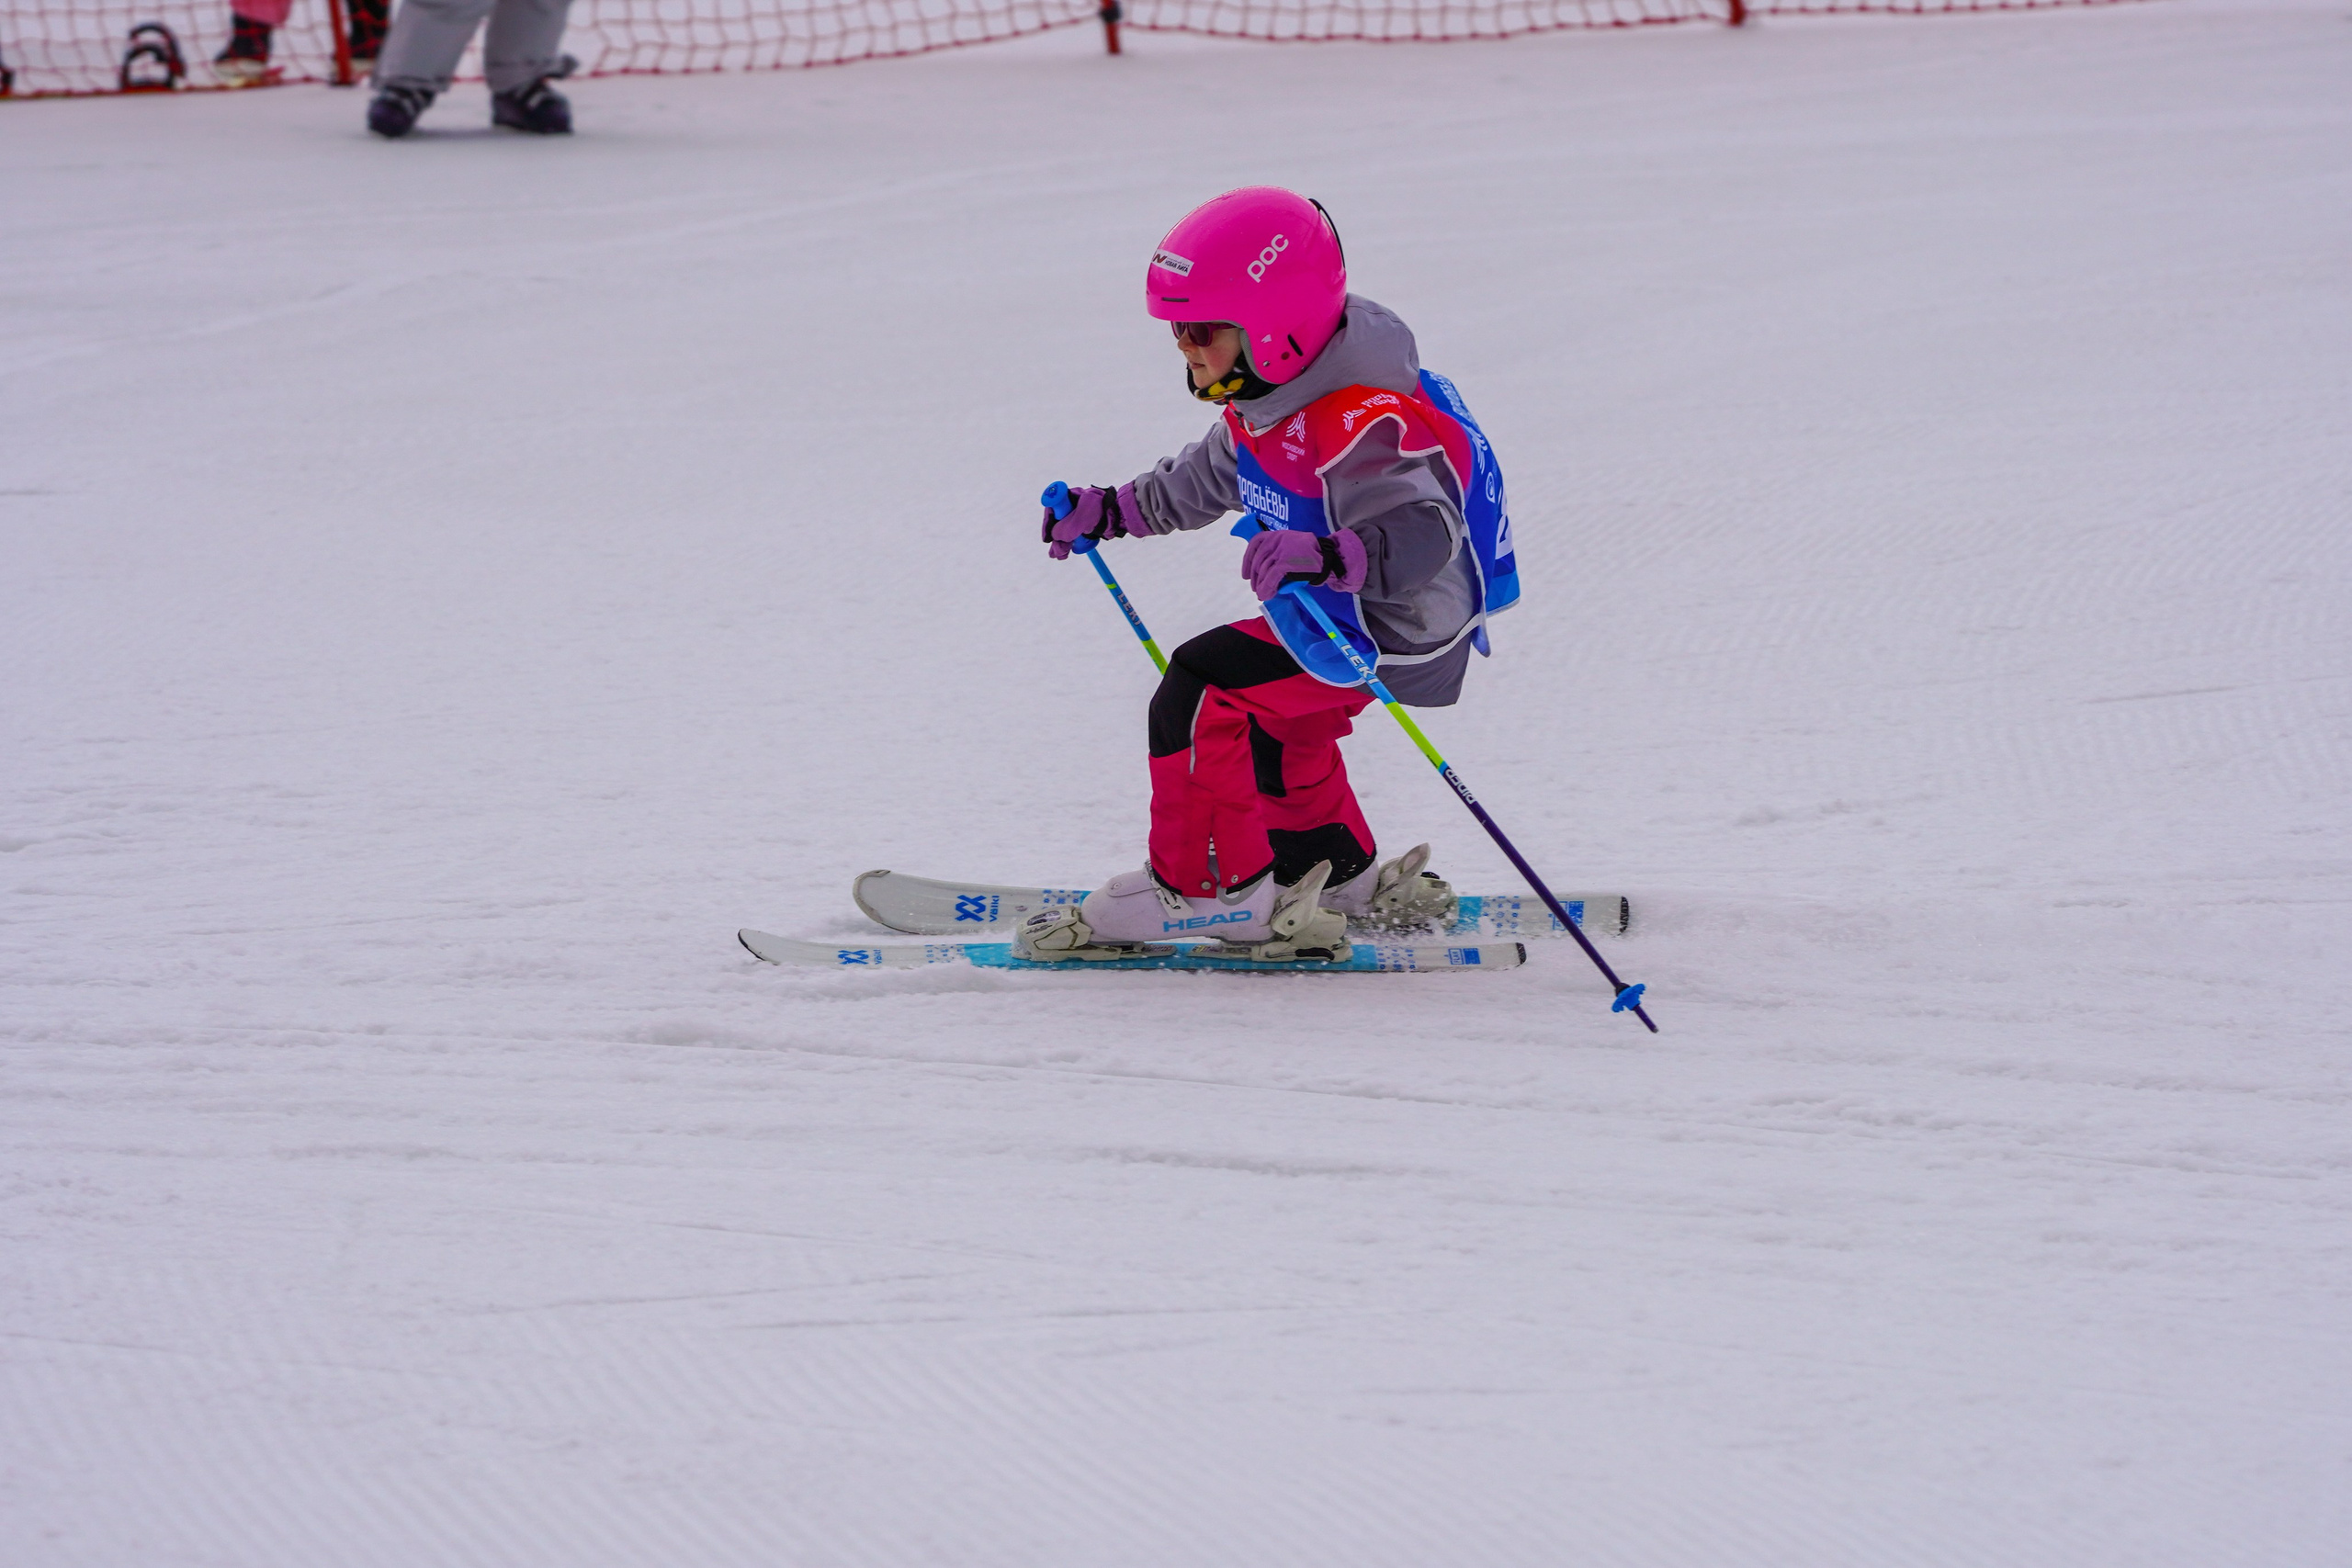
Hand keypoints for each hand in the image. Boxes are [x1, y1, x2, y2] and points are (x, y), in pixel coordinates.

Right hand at [1041, 482, 1138, 560]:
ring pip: (1064, 531)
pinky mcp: (1084, 525)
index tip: (1048, 538)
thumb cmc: (1102, 511)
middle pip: (1057, 523)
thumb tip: (1056, 537)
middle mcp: (1071, 506)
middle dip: (1055, 539)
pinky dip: (1068, 545)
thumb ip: (1067, 527)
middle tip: (1055, 553)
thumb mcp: (1083, 518)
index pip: (1052, 509)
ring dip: (1061, 544)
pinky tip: (1065, 553)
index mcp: (1070, 497)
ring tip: (1060, 556)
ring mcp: (1077, 516)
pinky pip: (1072, 536)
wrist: (1121, 516)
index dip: (1048, 524)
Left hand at [1243, 526, 1366, 600]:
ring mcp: (1280, 550)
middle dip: (1255, 577)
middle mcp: (1277, 539)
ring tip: (1262, 594)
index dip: (1247, 561)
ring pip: (1263, 571)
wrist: (1329, 558)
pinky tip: (1266, 595)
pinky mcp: (1285, 562)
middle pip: (1258, 560)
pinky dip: (1266, 588)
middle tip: (1256, 589)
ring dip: (1260, 585)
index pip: (1255, 544)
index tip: (1245, 574)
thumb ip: (1278, 553)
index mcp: (1278, 534)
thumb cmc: (1312, 555)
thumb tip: (1261, 570)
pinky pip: (1270, 578)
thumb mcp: (1292, 547)